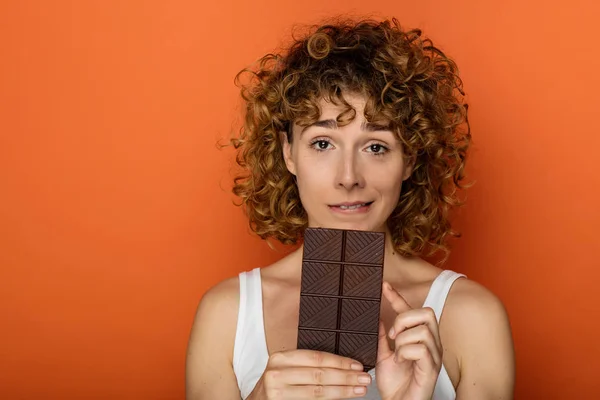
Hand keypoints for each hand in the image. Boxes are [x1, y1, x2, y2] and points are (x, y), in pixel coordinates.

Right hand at [248, 349, 372, 398]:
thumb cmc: (275, 387)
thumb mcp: (285, 369)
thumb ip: (305, 364)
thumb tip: (340, 364)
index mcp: (281, 358)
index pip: (316, 357)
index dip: (339, 361)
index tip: (357, 365)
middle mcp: (277, 374)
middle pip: (319, 374)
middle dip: (345, 376)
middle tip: (364, 378)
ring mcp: (277, 392)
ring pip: (318, 392)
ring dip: (342, 391)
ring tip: (359, 389)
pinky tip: (342, 398)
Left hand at [375, 282, 442, 399]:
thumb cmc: (395, 385)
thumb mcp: (384, 355)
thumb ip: (383, 337)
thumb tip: (378, 318)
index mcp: (419, 338)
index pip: (412, 311)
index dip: (398, 297)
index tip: (384, 286)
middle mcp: (431, 344)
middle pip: (426, 313)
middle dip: (404, 318)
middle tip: (393, 334)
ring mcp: (434, 355)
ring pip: (422, 330)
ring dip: (403, 339)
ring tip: (397, 353)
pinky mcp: (432, 368)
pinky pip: (421, 348)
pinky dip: (406, 352)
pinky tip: (401, 362)